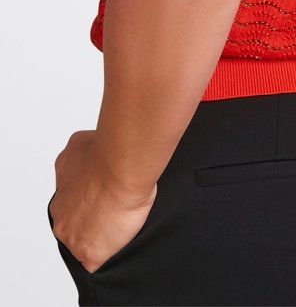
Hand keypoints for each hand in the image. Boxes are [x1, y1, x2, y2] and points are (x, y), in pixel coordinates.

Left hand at [50, 130, 156, 273]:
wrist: (122, 165)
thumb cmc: (108, 151)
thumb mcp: (80, 142)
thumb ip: (76, 157)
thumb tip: (83, 158)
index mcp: (59, 193)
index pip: (71, 203)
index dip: (90, 199)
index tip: (106, 194)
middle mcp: (60, 218)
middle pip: (75, 226)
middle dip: (92, 219)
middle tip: (117, 208)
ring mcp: (73, 240)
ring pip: (85, 245)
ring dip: (101, 237)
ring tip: (125, 223)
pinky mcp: (91, 256)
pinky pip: (98, 264)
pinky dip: (110, 255)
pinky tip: (123, 242)